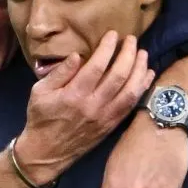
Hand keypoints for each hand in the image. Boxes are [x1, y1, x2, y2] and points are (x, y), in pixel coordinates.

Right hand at [14, 31, 154, 186]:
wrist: (47, 153)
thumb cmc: (41, 118)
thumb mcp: (39, 92)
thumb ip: (59, 73)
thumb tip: (78, 55)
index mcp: (73, 95)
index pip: (97, 66)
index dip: (107, 48)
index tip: (113, 34)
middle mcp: (93, 105)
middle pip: (118, 75)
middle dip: (128, 54)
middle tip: (131, 39)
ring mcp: (105, 117)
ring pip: (130, 90)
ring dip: (139, 69)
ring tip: (142, 53)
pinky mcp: (112, 125)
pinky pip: (132, 105)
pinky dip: (142, 88)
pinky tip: (147, 74)